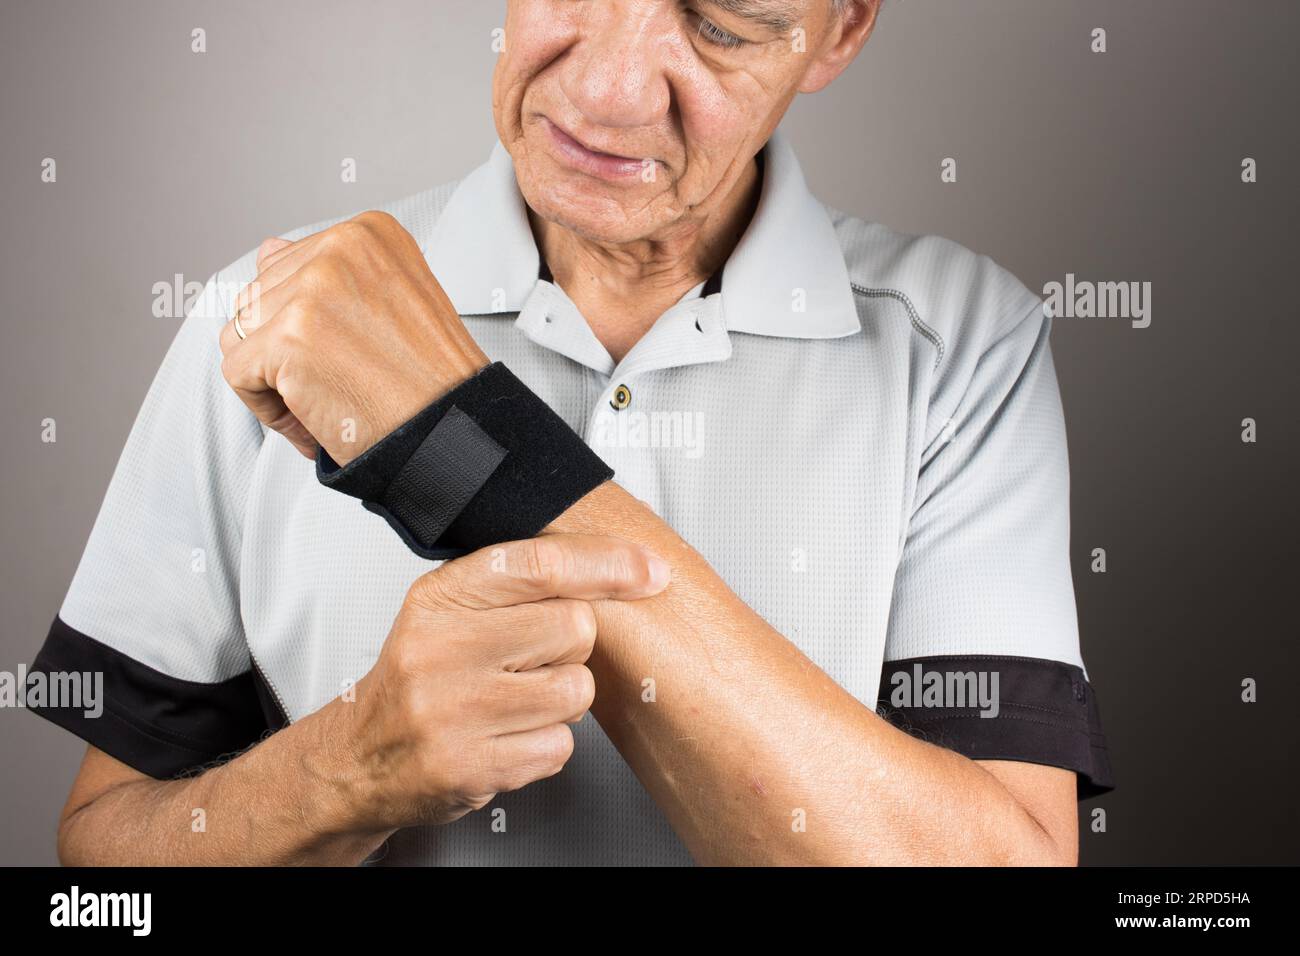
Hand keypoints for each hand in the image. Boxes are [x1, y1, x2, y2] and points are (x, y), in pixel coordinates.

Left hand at [218, 211, 489, 464]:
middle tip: (337, 385)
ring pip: (240, 332)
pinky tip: (313, 419)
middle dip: (282, 352)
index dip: (303, 326)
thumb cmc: (428, 381)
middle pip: (258, 299)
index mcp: (367, 233)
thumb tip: (266, 249)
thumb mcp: (387, 302)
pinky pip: (237, 372)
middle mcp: (340, 247)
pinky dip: (267, 408)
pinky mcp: (288, 336)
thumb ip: (323, 272)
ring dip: (271, 378)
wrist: (451, 431)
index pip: (286, 269)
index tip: (343, 356)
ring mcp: (312, 288)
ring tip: (325, 400)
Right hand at [323, 534, 670, 830]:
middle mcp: (441, 650)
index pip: (540, 566)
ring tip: (517, 701)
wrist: (360, 757)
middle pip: (574, 627)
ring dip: (561, 699)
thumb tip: (617, 564)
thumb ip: (518, 584)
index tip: (647, 570)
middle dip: (571, 646)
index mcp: (440, 598)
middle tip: (531, 660)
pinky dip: (545, 745)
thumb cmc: (420, 677)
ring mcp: (453, 711)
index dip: (606, 565)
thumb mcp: (450, 611)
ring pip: (575, 690)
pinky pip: (559, 746)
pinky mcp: (469, 767)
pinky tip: (507, 737)